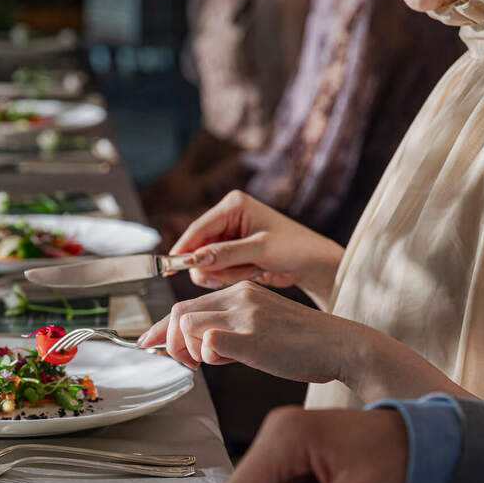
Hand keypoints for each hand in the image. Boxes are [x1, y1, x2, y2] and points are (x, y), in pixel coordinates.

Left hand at [139, 281, 363, 380]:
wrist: (340, 345)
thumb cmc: (303, 344)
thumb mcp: (262, 327)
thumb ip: (230, 330)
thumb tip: (200, 348)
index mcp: (241, 291)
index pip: (187, 304)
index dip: (162, 327)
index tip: (148, 342)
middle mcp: (240, 296)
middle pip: (180, 312)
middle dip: (169, 341)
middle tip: (182, 363)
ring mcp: (246, 315)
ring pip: (188, 324)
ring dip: (187, 350)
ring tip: (206, 364)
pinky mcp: (252, 336)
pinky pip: (209, 341)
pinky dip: (207, 356)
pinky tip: (225, 361)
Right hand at [170, 191, 343, 308]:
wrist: (313, 263)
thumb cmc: (293, 248)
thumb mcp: (259, 250)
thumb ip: (225, 254)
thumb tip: (194, 259)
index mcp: (233, 205)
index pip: (198, 228)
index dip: (183, 249)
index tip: (170, 268)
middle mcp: (228, 218)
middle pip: (198, 248)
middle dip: (212, 266)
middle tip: (226, 277)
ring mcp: (229, 237)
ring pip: (206, 263)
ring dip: (225, 273)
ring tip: (252, 270)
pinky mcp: (232, 253)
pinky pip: (217, 270)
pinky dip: (231, 276)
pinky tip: (253, 272)